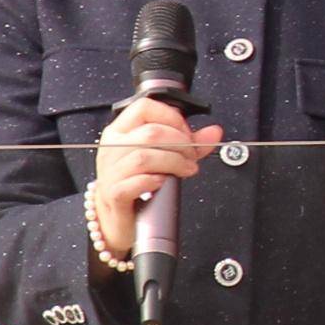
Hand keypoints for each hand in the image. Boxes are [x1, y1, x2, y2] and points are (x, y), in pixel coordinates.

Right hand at [89, 98, 223, 254]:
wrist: (117, 217)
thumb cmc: (136, 182)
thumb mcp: (161, 157)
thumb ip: (188, 143)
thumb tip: (214, 133)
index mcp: (121, 131)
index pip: (144, 107)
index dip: (172, 117)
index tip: (186, 133)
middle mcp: (113, 147)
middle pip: (150, 133)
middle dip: (180, 143)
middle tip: (192, 156)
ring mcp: (111, 171)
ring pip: (144, 157)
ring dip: (173, 162)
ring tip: (186, 169)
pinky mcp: (114, 193)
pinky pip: (136, 182)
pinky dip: (156, 180)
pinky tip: (164, 182)